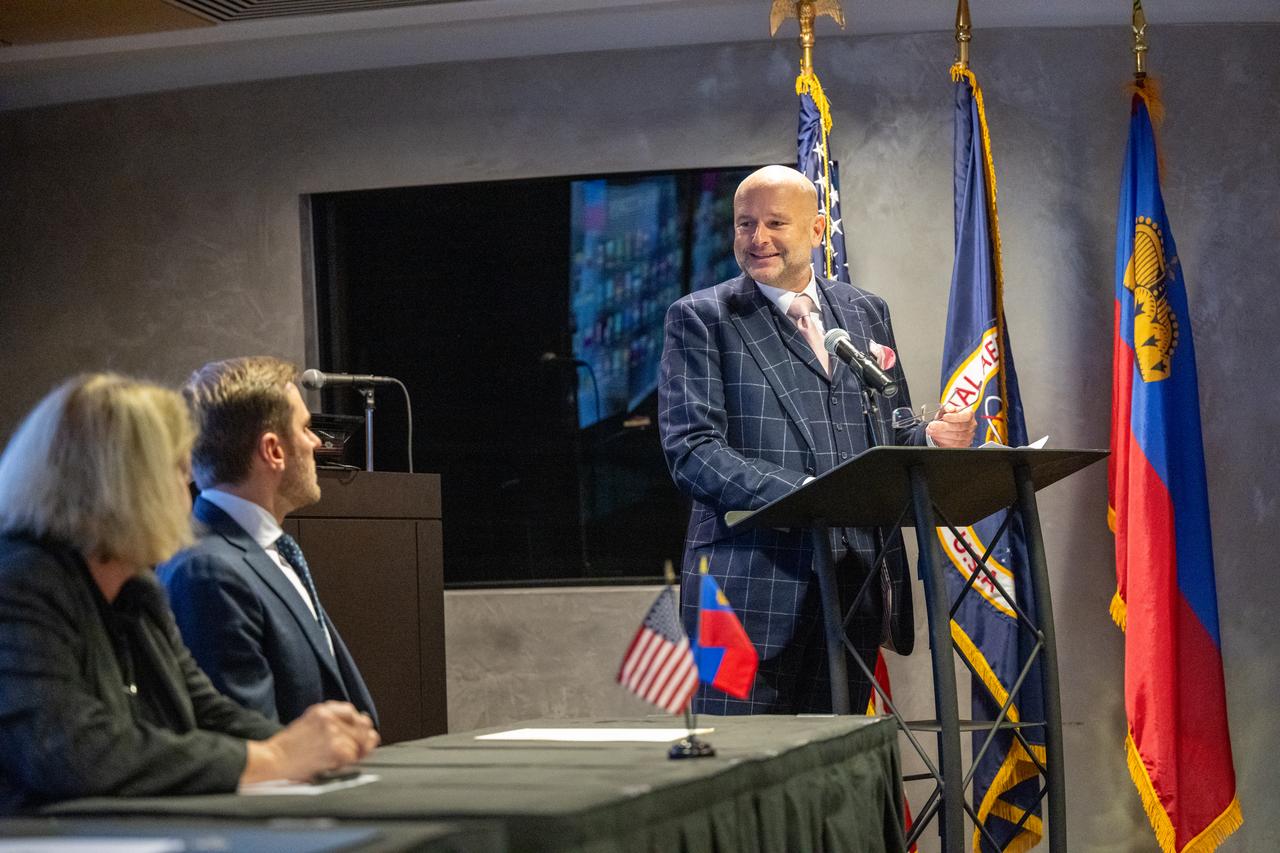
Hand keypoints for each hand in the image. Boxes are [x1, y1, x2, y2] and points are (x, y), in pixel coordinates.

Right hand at [241, 701, 378, 783]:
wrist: (271, 762)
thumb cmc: (287, 750)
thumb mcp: (308, 726)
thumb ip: (331, 724)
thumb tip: (364, 731)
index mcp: (321, 710)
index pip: (350, 711)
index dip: (356, 725)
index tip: (357, 735)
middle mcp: (329, 717)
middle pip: (361, 726)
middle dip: (361, 740)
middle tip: (354, 753)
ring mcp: (333, 732)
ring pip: (358, 742)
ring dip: (352, 754)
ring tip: (334, 761)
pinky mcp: (335, 748)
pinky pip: (353, 756)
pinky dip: (346, 764)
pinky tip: (331, 766)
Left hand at [925, 403, 976, 447]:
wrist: (947, 426)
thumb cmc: (948, 417)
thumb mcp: (946, 409)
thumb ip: (947, 407)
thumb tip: (949, 409)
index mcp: (968, 414)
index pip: (965, 416)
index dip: (954, 417)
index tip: (944, 417)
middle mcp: (970, 426)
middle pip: (959, 427)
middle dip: (943, 426)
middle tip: (932, 425)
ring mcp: (968, 436)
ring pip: (955, 437)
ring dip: (941, 434)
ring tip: (931, 431)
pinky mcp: (963, 445)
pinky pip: (953, 445)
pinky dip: (943, 441)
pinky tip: (936, 436)